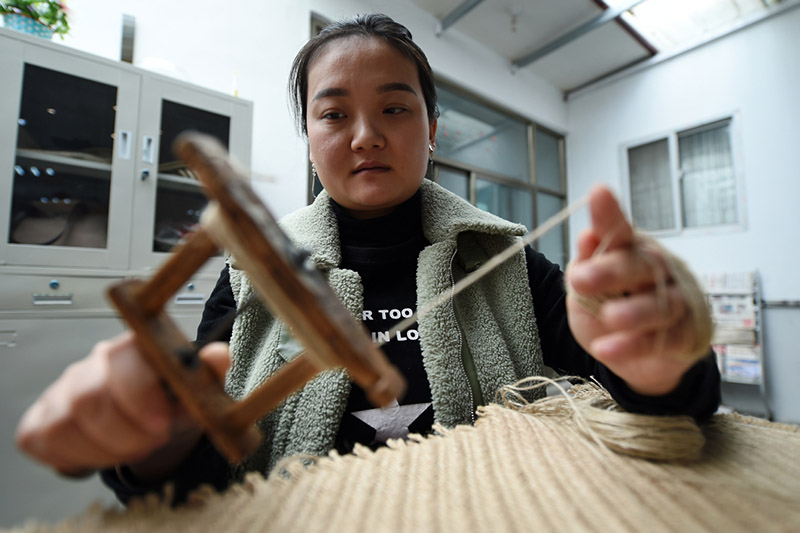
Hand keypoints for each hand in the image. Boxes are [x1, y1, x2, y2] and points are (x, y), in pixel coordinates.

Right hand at [15, 332, 229, 478]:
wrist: (153, 421)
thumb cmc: (174, 401)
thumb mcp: (199, 390)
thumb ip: (209, 373)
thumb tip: (218, 355)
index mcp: (133, 348)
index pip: (121, 362)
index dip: (138, 398)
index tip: (161, 426)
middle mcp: (94, 363)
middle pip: (88, 398)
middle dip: (123, 434)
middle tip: (151, 443)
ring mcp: (63, 389)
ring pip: (64, 424)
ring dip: (104, 450)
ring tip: (133, 450)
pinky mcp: (42, 416)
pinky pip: (42, 440)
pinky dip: (74, 458)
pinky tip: (100, 454)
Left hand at [565, 186, 700, 395]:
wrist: (633, 357)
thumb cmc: (610, 307)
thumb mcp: (586, 287)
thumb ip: (587, 263)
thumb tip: (587, 236)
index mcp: (631, 252)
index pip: (619, 231)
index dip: (609, 215)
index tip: (598, 193)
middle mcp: (658, 271)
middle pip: (640, 266)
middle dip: (610, 271)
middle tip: (580, 279)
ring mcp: (677, 303)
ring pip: (660, 305)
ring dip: (633, 311)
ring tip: (609, 318)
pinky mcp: (686, 337)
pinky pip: (665, 341)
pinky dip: (634, 346)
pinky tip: (607, 350)